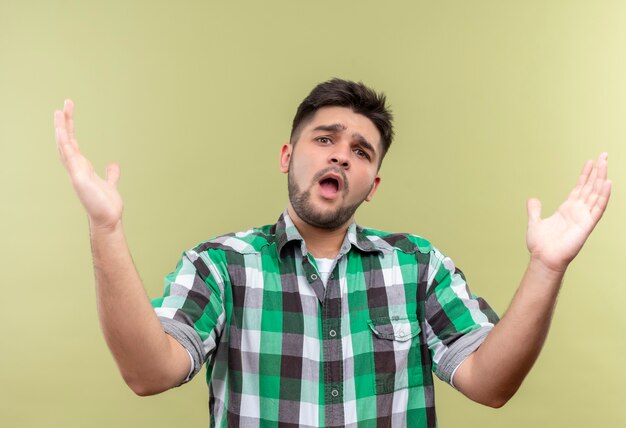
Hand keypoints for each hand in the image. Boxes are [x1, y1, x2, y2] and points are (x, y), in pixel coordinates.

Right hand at [54, 100, 122, 229]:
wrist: (108, 220)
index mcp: (82, 167)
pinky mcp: (79, 177)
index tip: (68, 112)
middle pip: (67, 141)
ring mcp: (75, 172)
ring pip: (65, 146)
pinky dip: (64, 143)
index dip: (70, 128)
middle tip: (65, 104)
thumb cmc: (106, 205)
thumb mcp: (110, 184)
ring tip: (59, 111)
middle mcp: (76, 168)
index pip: (73, 143)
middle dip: (65, 123)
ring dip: (61, 129)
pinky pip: (69, 157)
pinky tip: (61, 131)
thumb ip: (110, 174)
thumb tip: (113, 165)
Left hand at [526, 152, 611, 272]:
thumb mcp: (534, 222)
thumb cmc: (540, 245)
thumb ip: (534, 210)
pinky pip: (598, 208)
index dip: (585, 175)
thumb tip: (532, 199)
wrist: (544, 259)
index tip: (590, 162)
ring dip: (601, 178)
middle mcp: (578, 211)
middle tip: (604, 155)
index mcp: (567, 209)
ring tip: (605, 162)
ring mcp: (584, 217)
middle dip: (597, 171)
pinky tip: (608, 183)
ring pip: (596, 193)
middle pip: (590, 187)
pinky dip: (604, 196)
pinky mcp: (587, 224)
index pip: (579, 188)